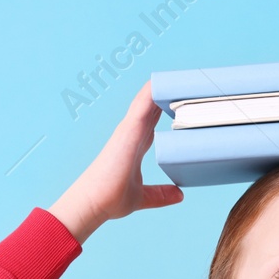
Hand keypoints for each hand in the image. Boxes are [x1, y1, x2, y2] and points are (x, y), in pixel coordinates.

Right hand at [49, 79, 183, 242]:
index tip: (178, 100)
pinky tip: (161, 82)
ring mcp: (127, 132)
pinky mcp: (126, 133)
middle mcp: (129, 135)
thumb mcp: (143, 196)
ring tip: (177, 74)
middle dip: (165, 95)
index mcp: (133, 147)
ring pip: (145, 102)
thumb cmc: (110, 200)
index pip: (151, 123)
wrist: (94, 204)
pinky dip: (150, 94)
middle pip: (149, 108)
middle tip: (184, 80)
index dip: (162, 110)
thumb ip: (160, 194)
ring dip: (160, 88)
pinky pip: (141, 107)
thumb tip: (179, 194)